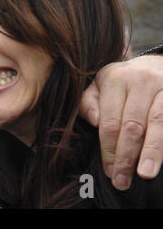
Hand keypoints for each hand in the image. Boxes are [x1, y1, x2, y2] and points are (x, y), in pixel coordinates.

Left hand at [80, 55, 162, 190]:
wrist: (155, 64)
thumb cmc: (121, 82)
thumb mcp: (99, 85)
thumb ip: (88, 102)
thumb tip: (93, 122)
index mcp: (115, 79)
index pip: (110, 120)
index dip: (108, 148)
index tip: (108, 170)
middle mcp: (141, 81)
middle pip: (133, 125)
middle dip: (126, 156)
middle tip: (122, 180)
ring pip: (158, 124)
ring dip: (151, 152)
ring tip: (145, 174)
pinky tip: (161, 161)